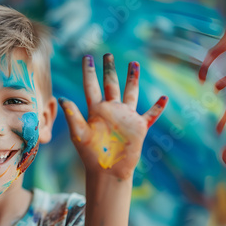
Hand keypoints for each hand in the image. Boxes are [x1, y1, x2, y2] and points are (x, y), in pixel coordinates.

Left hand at [59, 54, 166, 179]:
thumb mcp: (79, 134)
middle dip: (109, 69)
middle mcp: (111, 110)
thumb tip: (62, 99)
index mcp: (96, 110)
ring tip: (133, 64)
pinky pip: (150, 115)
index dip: (89, 72)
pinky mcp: (138, 127)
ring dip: (133, 79)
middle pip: (111, 84)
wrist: (107, 171)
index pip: (91, 86)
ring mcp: (125, 117)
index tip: (87, 57)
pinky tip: (163, 98)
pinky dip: (157, 107)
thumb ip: (73, 116)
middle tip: (108, 54)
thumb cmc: (90, 155)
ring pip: (130, 93)